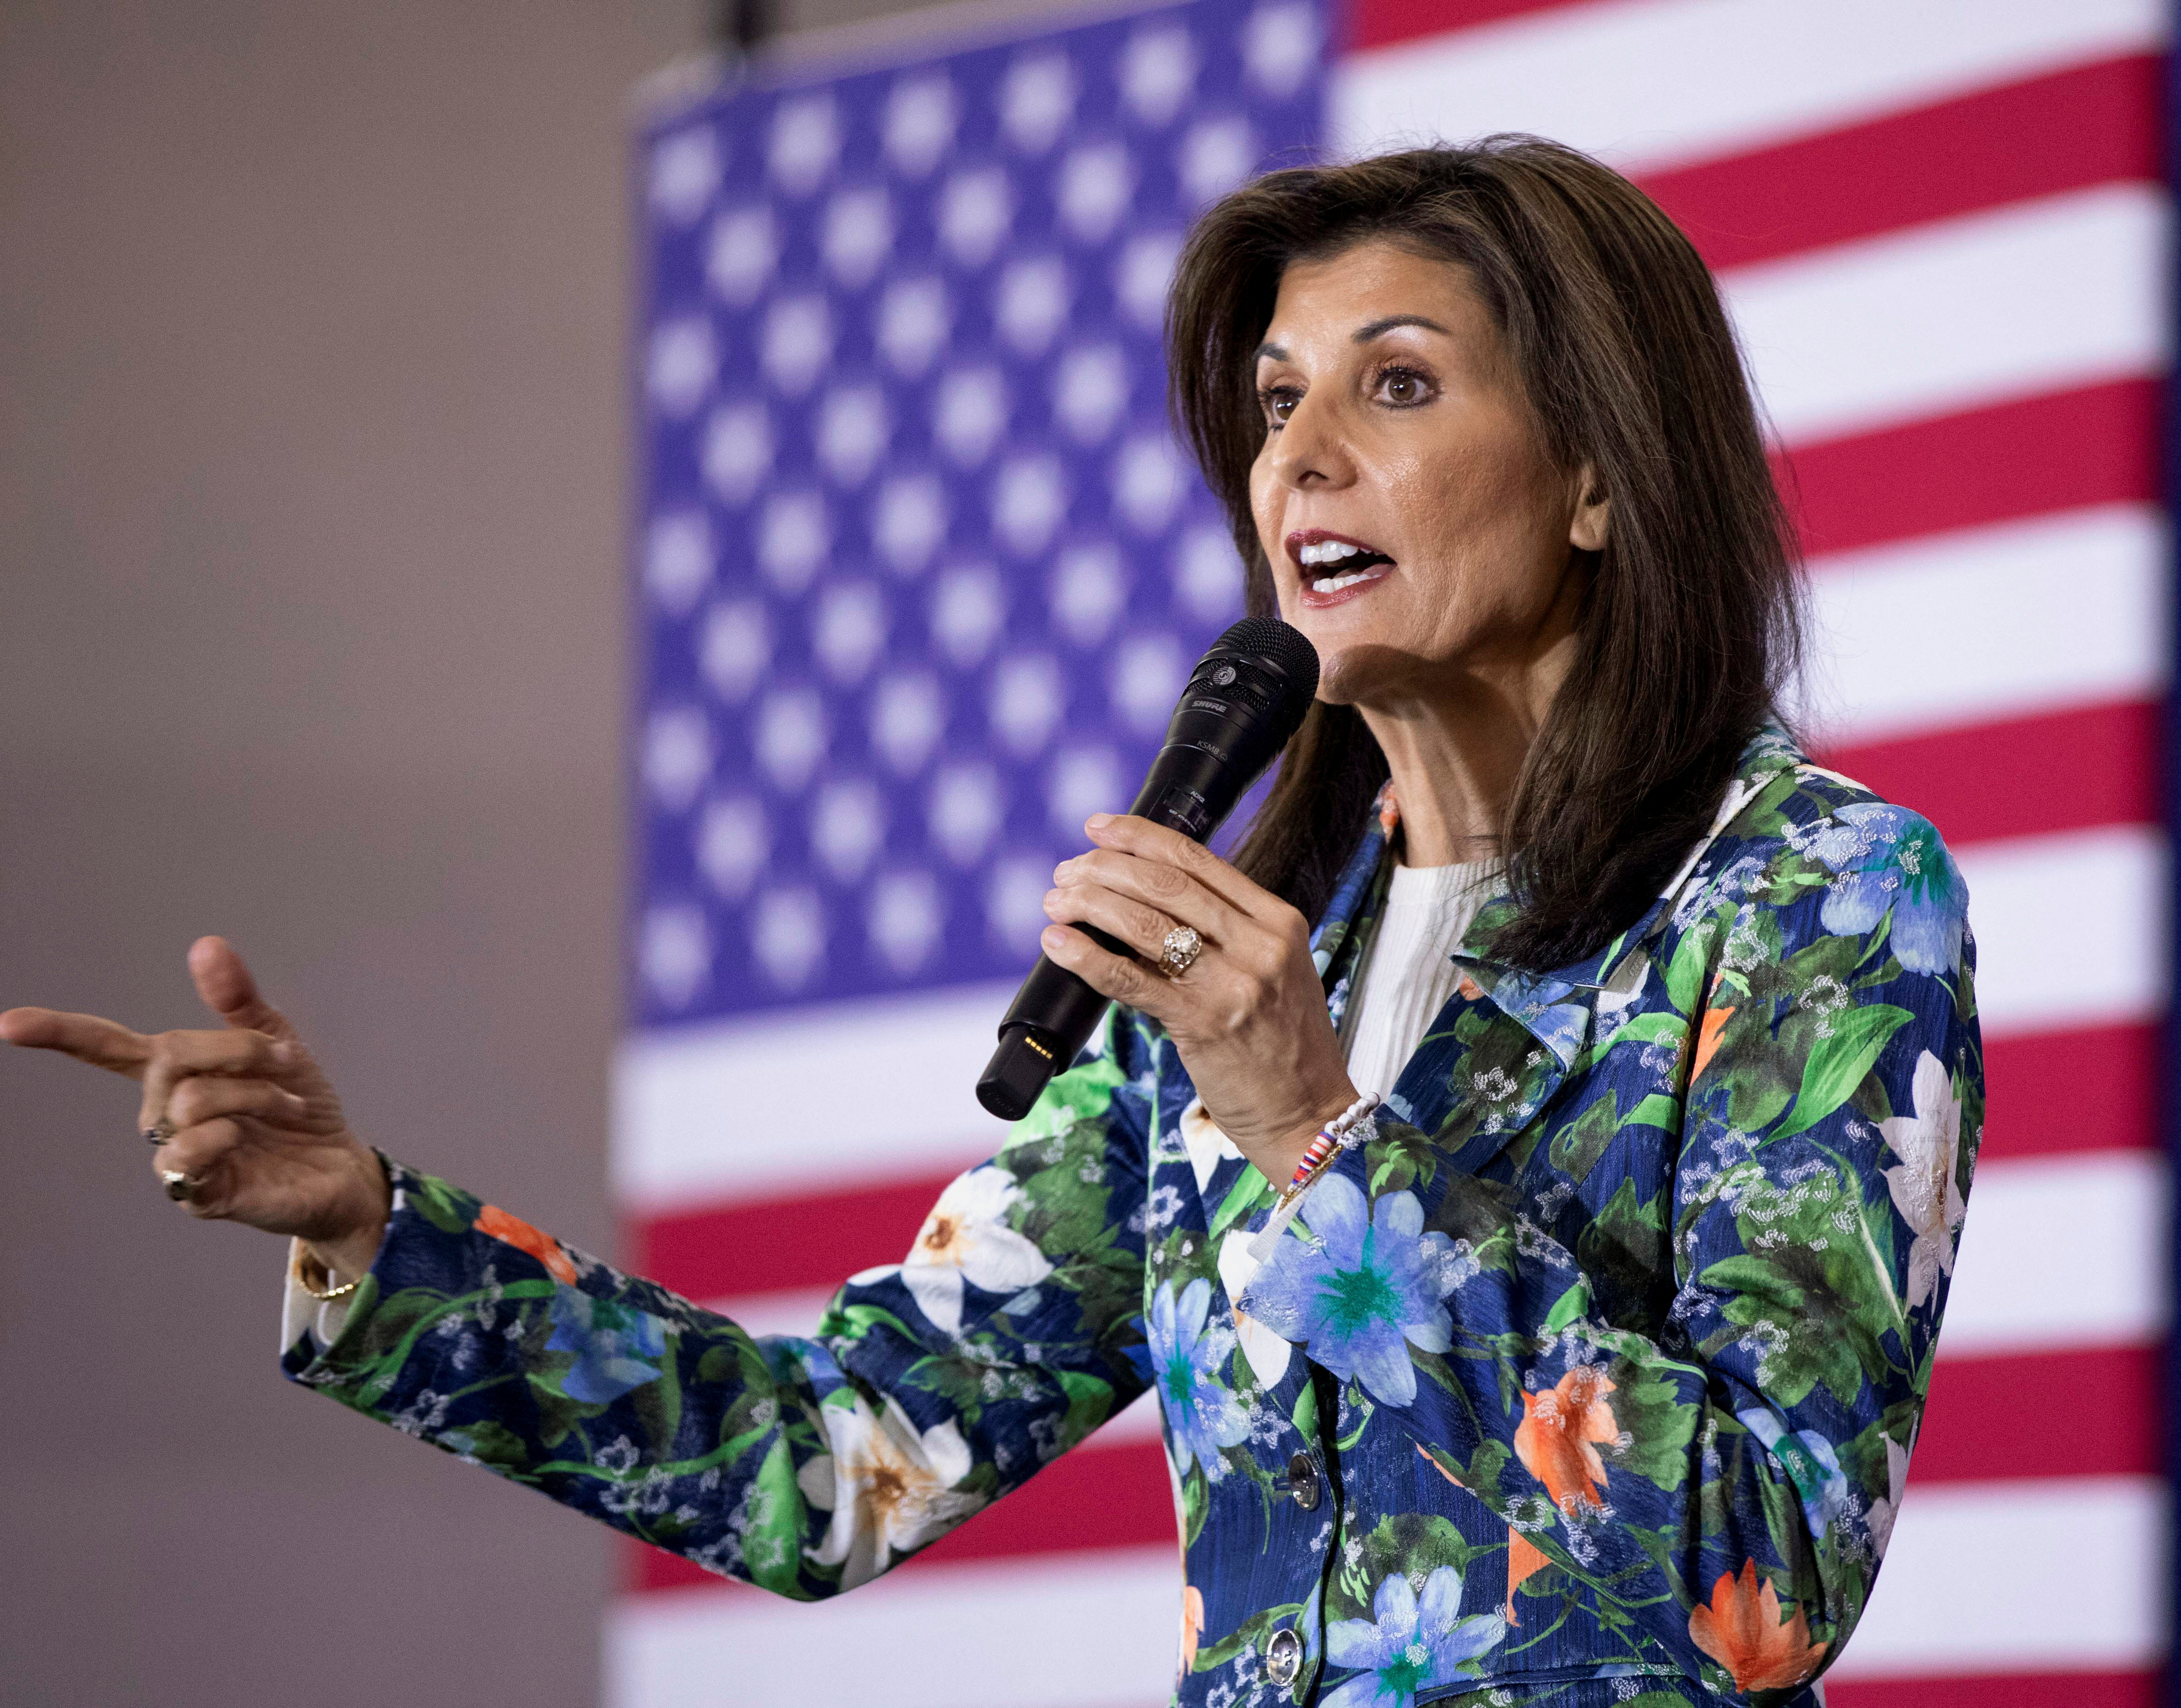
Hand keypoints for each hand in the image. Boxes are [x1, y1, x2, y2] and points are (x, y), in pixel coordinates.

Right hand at [1, 936, 389, 1275]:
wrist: (340, 1164)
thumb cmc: (299, 1105)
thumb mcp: (276, 1042)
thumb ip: (238, 999)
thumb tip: (205, 945)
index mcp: (173, 1073)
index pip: (104, 1047)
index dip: (58, 1033)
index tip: (6, 1024)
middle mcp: (161, 1112)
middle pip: (171, 1056)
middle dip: (238, 1049)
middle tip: (285, 1062)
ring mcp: (174, 1153)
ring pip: (188, 1101)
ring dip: (252, 1093)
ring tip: (286, 1106)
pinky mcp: (194, 1192)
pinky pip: (188, 1152)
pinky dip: (226, 1136)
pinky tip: (249, 1141)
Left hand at [1042, 814, 1357, 1183]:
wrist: (1309, 1114)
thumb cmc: (1281, 1044)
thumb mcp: (1272, 970)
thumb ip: (1224, 931)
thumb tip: (1141, 898)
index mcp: (1278, 921)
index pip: (1198, 859)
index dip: (1140, 836)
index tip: (1099, 827)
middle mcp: (1260, 944)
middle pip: (1166, 884)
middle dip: (1105, 869)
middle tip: (1066, 871)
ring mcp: (1234, 983)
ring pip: (1145, 924)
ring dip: (1090, 905)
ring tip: (1056, 902)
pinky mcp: (1203, 1024)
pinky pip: (1130, 980)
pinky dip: (1086, 956)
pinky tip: (1058, 943)